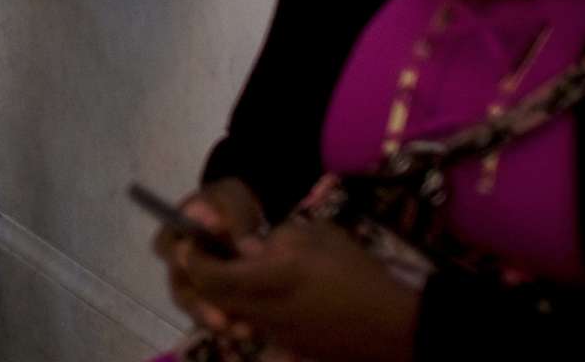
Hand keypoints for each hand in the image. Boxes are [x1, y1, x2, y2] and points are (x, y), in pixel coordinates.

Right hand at [154, 179, 268, 337]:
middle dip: (198, 305)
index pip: (165, 248)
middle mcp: (178, 262)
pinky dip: (227, 323)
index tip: (194, 263)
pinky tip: (247, 329)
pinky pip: (212, 314)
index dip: (179, 259)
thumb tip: (249, 250)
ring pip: (194, 306)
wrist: (243, 215)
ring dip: (213, 319)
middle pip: (179, 286)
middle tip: (219, 319)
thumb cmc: (229, 203)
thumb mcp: (232, 199)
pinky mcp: (210, 296)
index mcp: (173, 233)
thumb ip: (237, 220)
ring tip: (238, 330)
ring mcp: (192, 282)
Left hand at [182, 215, 419, 361]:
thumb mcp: (320, 237)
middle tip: (206, 258)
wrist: (394, 326)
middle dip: (203, 279)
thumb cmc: (357, 273)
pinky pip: (257, 327)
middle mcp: (266, 312)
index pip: (212, 275)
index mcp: (271, 280)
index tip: (190, 244)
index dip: (194, 261)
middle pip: (216, 300)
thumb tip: (247, 248)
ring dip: (225, 297)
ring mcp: (278, 335)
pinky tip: (266, 294)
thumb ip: (278, 238)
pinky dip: (249, 310)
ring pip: (234, 315)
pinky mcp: (292, 347)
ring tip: (235, 274)